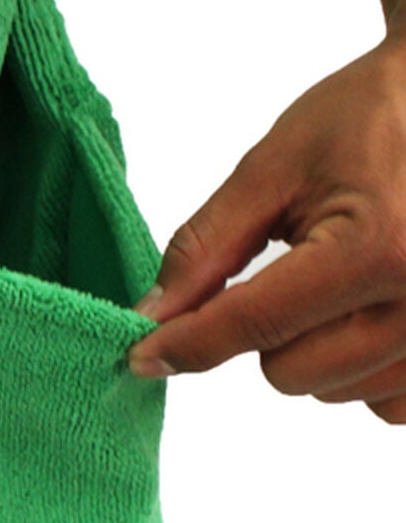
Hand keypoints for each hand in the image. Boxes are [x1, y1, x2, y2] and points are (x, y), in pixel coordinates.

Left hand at [125, 31, 405, 423]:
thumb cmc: (371, 117)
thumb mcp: (274, 169)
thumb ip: (206, 247)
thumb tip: (154, 315)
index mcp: (377, 249)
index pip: (255, 323)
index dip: (186, 343)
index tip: (141, 357)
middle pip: (290, 373)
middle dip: (264, 335)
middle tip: (291, 270)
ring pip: (336, 393)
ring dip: (315, 352)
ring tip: (341, 283)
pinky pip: (391, 405)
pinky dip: (364, 374)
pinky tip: (367, 317)